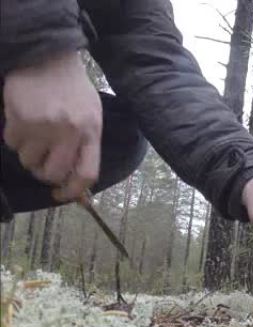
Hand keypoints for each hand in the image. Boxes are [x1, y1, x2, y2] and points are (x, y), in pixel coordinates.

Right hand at [2, 50, 101, 201]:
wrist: (47, 57)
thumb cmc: (72, 89)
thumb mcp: (90, 116)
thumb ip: (85, 146)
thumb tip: (75, 181)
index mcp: (91, 131)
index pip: (87, 174)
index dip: (74, 191)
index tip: (62, 194)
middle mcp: (69, 131)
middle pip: (53, 173)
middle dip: (45, 173)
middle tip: (43, 162)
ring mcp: (43, 126)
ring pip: (29, 161)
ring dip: (29, 154)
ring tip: (35, 134)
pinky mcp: (19, 119)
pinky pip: (13, 144)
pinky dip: (16, 139)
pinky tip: (23, 121)